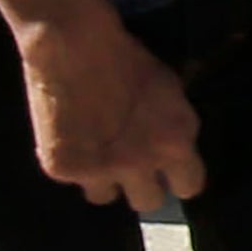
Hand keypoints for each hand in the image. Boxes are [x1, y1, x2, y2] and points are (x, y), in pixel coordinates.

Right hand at [16, 16, 203, 215]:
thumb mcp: (172, 94)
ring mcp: (99, 170)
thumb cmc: (129, 61)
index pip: (189, 187)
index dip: (177, 179)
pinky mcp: (63, 168)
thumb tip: (177, 152)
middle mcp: (140, 164)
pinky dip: (71, 163)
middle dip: (141, 185)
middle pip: (147, 202)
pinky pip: (72, 180)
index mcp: (175, 145)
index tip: (168, 173)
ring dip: (103, 179)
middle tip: (129, 164)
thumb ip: (175, 129)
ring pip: (105, 196)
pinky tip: (70, 137)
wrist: (76, 48)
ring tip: (96, 152)